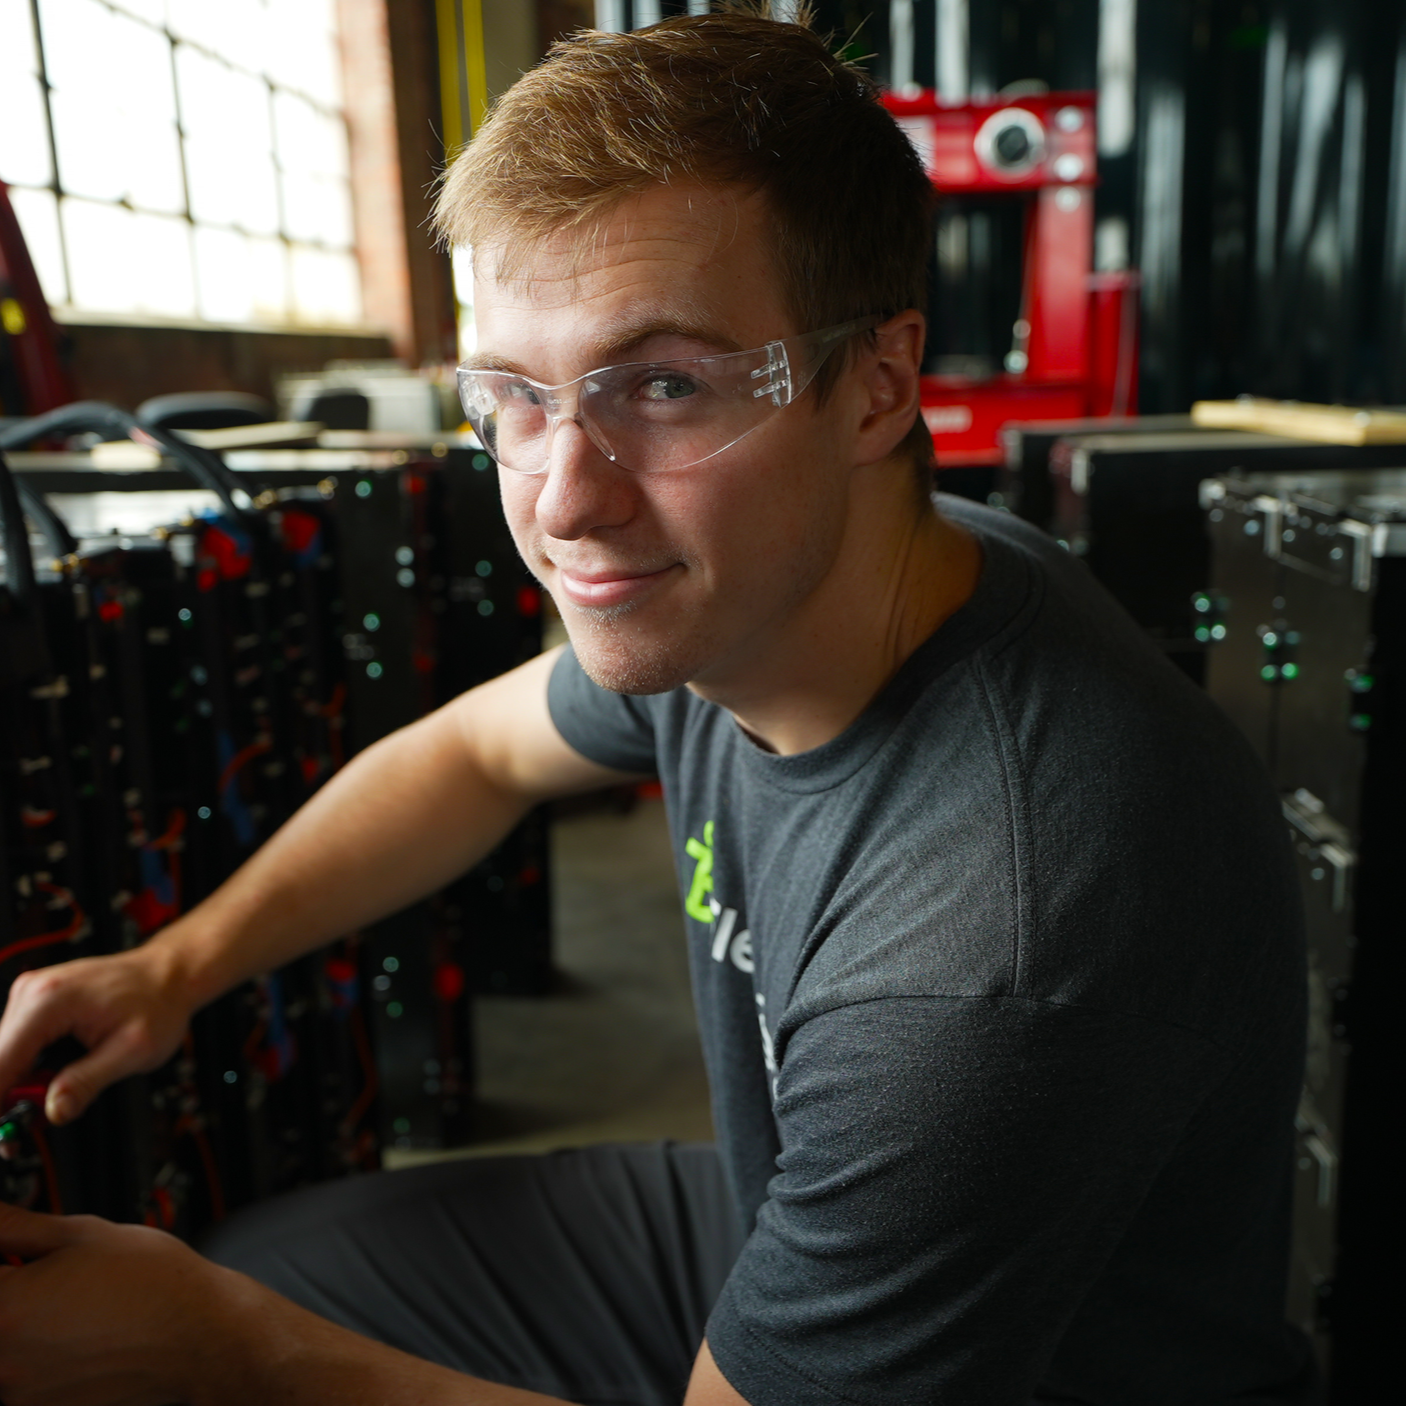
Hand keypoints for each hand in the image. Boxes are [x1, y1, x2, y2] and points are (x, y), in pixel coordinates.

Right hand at [0, 948, 192, 1124]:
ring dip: (17, 1086)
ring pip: (3, 1056)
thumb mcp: (132, 1051)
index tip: (4, 1134)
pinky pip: (17, 1045)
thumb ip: (89, 1082)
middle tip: (24, 1132)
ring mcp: (31, 996)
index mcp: (49, 1001)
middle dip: (8, 1099)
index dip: (0, 1104)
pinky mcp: (36, 1003)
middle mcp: (32, 993)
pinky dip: (27, 1069)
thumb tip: (55, 1110)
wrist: (169, 975)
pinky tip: (52, 1080)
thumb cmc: (158, 1004)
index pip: (0, 1063)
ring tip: (51, 1101)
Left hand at [0, 1203, 239, 1405]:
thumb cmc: (151, 1282)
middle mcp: (1, 1360)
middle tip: (52, 1276)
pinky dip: (42, 1353)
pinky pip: (24, 1373)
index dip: (4, 1260)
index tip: (17, 1256)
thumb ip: (16, 1226)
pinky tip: (79, 1333)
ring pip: (8, 1344)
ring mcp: (18, 1393)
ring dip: (29, 1321)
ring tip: (72, 1306)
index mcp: (6, 1309)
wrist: (197, 1334)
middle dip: (17, 1288)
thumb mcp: (83, 1234)